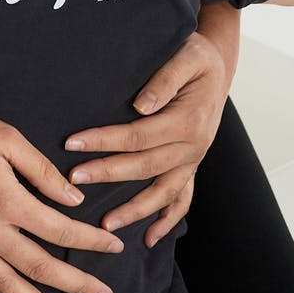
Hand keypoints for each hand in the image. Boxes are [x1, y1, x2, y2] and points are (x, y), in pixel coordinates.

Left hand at [62, 27, 231, 248]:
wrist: (220, 66)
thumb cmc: (197, 56)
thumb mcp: (187, 55)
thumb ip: (165, 78)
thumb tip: (141, 105)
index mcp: (188, 119)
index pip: (138, 135)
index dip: (104, 140)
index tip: (73, 143)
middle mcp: (192, 145)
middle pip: (144, 166)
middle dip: (107, 174)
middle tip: (74, 178)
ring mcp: (193, 159)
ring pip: (162, 192)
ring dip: (134, 210)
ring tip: (105, 224)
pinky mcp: (192, 165)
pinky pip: (182, 199)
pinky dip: (167, 220)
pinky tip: (149, 237)